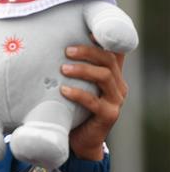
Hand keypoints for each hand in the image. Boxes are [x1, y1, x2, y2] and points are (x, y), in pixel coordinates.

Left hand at [61, 43, 128, 160]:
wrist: (81, 141)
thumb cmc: (75, 109)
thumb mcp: (77, 86)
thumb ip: (73, 70)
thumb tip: (52, 48)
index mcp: (113, 75)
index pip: (113, 52)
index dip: (104, 39)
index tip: (89, 31)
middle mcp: (119, 85)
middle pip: (108, 60)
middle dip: (88, 52)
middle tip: (67, 50)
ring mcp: (116, 100)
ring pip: (105, 77)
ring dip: (83, 70)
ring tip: (63, 69)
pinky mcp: (109, 115)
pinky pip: (94, 102)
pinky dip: (78, 94)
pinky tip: (63, 91)